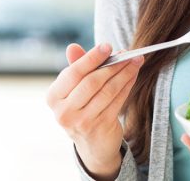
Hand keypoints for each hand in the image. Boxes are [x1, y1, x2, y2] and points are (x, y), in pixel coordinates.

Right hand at [46, 42, 143, 174]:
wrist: (91, 143)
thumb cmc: (82, 106)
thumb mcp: (75, 88)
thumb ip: (76, 67)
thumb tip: (72, 47)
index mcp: (53, 97)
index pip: (73, 73)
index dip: (91, 58)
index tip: (107, 46)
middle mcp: (64, 111)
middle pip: (92, 82)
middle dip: (113, 65)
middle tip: (127, 53)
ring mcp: (82, 121)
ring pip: (108, 90)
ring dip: (124, 73)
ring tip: (135, 60)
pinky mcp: (101, 127)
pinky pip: (118, 100)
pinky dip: (128, 84)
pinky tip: (134, 74)